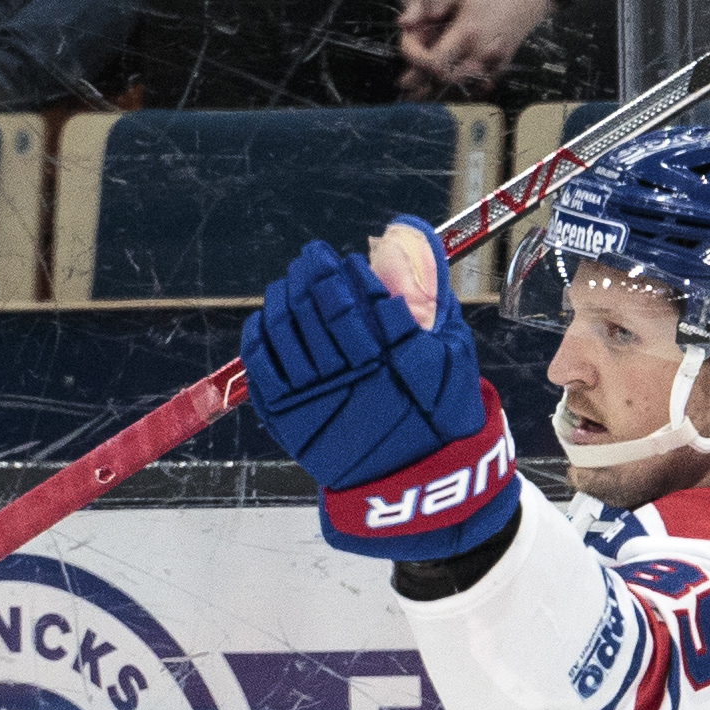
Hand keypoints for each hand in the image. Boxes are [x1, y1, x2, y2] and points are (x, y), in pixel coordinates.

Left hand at [241, 223, 518, 557]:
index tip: (342, 261)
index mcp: (397, 358)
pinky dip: (259, 333)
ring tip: (291, 283)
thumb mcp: (450, 351)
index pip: (360, 297)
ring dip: (284, 295)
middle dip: (313, 272)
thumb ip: (428, 290)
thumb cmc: (435, 412)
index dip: (345, 271)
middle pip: (318, 306)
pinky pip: (261, 365)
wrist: (411, 481)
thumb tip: (408, 228)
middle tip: (312, 258)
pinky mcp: (290, 418)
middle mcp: (354, 376)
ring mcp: (318, 399)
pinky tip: (268, 318)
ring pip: (286, 329)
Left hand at [399, 0, 551, 94]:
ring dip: (439, 81)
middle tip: (412, 61)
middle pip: (444, 78)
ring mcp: (494, 62)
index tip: (406, 42)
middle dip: (423, 71)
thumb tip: (403, 24)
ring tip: (422, 77)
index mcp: (468, 30)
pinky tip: (449, 79)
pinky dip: (461, 86)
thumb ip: (431, 5)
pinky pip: (478, 87)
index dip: (414, 56)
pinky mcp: (501, 66)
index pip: (433, 61)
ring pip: (460, 85)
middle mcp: (482, 51)